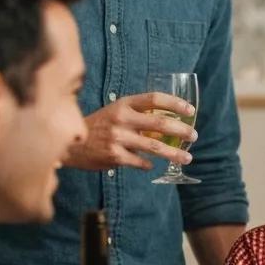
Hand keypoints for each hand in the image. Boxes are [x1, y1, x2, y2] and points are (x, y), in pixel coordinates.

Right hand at [64, 92, 197, 170]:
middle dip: (182, 130)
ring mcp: (118, 138)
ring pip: (155, 147)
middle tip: (194, 136)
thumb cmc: (98, 126)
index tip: (190, 110)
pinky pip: (141, 162)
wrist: (70, 144)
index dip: (175, 103)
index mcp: (124, 104)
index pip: (155, 99)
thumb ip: (138, 114)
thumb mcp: (115, 112)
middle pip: (160, 124)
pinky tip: (152, 165)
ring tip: (187, 157)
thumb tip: (169, 122)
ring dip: (175, 154)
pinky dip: (149, 164)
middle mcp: (122, 119)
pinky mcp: (115, 156)